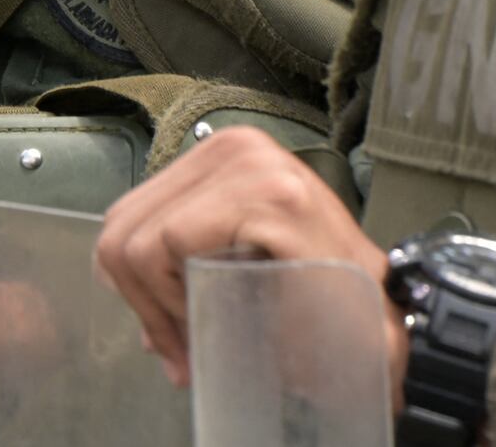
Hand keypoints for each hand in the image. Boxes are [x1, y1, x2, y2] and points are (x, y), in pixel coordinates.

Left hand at [92, 125, 392, 388]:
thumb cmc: (312, 307)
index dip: (132, 286)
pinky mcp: (269, 196)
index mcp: (226, 155)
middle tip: (176, 350)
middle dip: (141, 301)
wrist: (379, 336)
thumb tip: (116, 278)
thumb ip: (176, 263)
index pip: (129, 212)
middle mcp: (238, 145)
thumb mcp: (231, 266)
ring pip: (138, 240)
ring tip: (195, 342)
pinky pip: (170, 244)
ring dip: (158, 307)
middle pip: (122, 225)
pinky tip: (210, 323)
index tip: (162, 336)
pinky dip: (176, 298)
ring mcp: (256, 166)